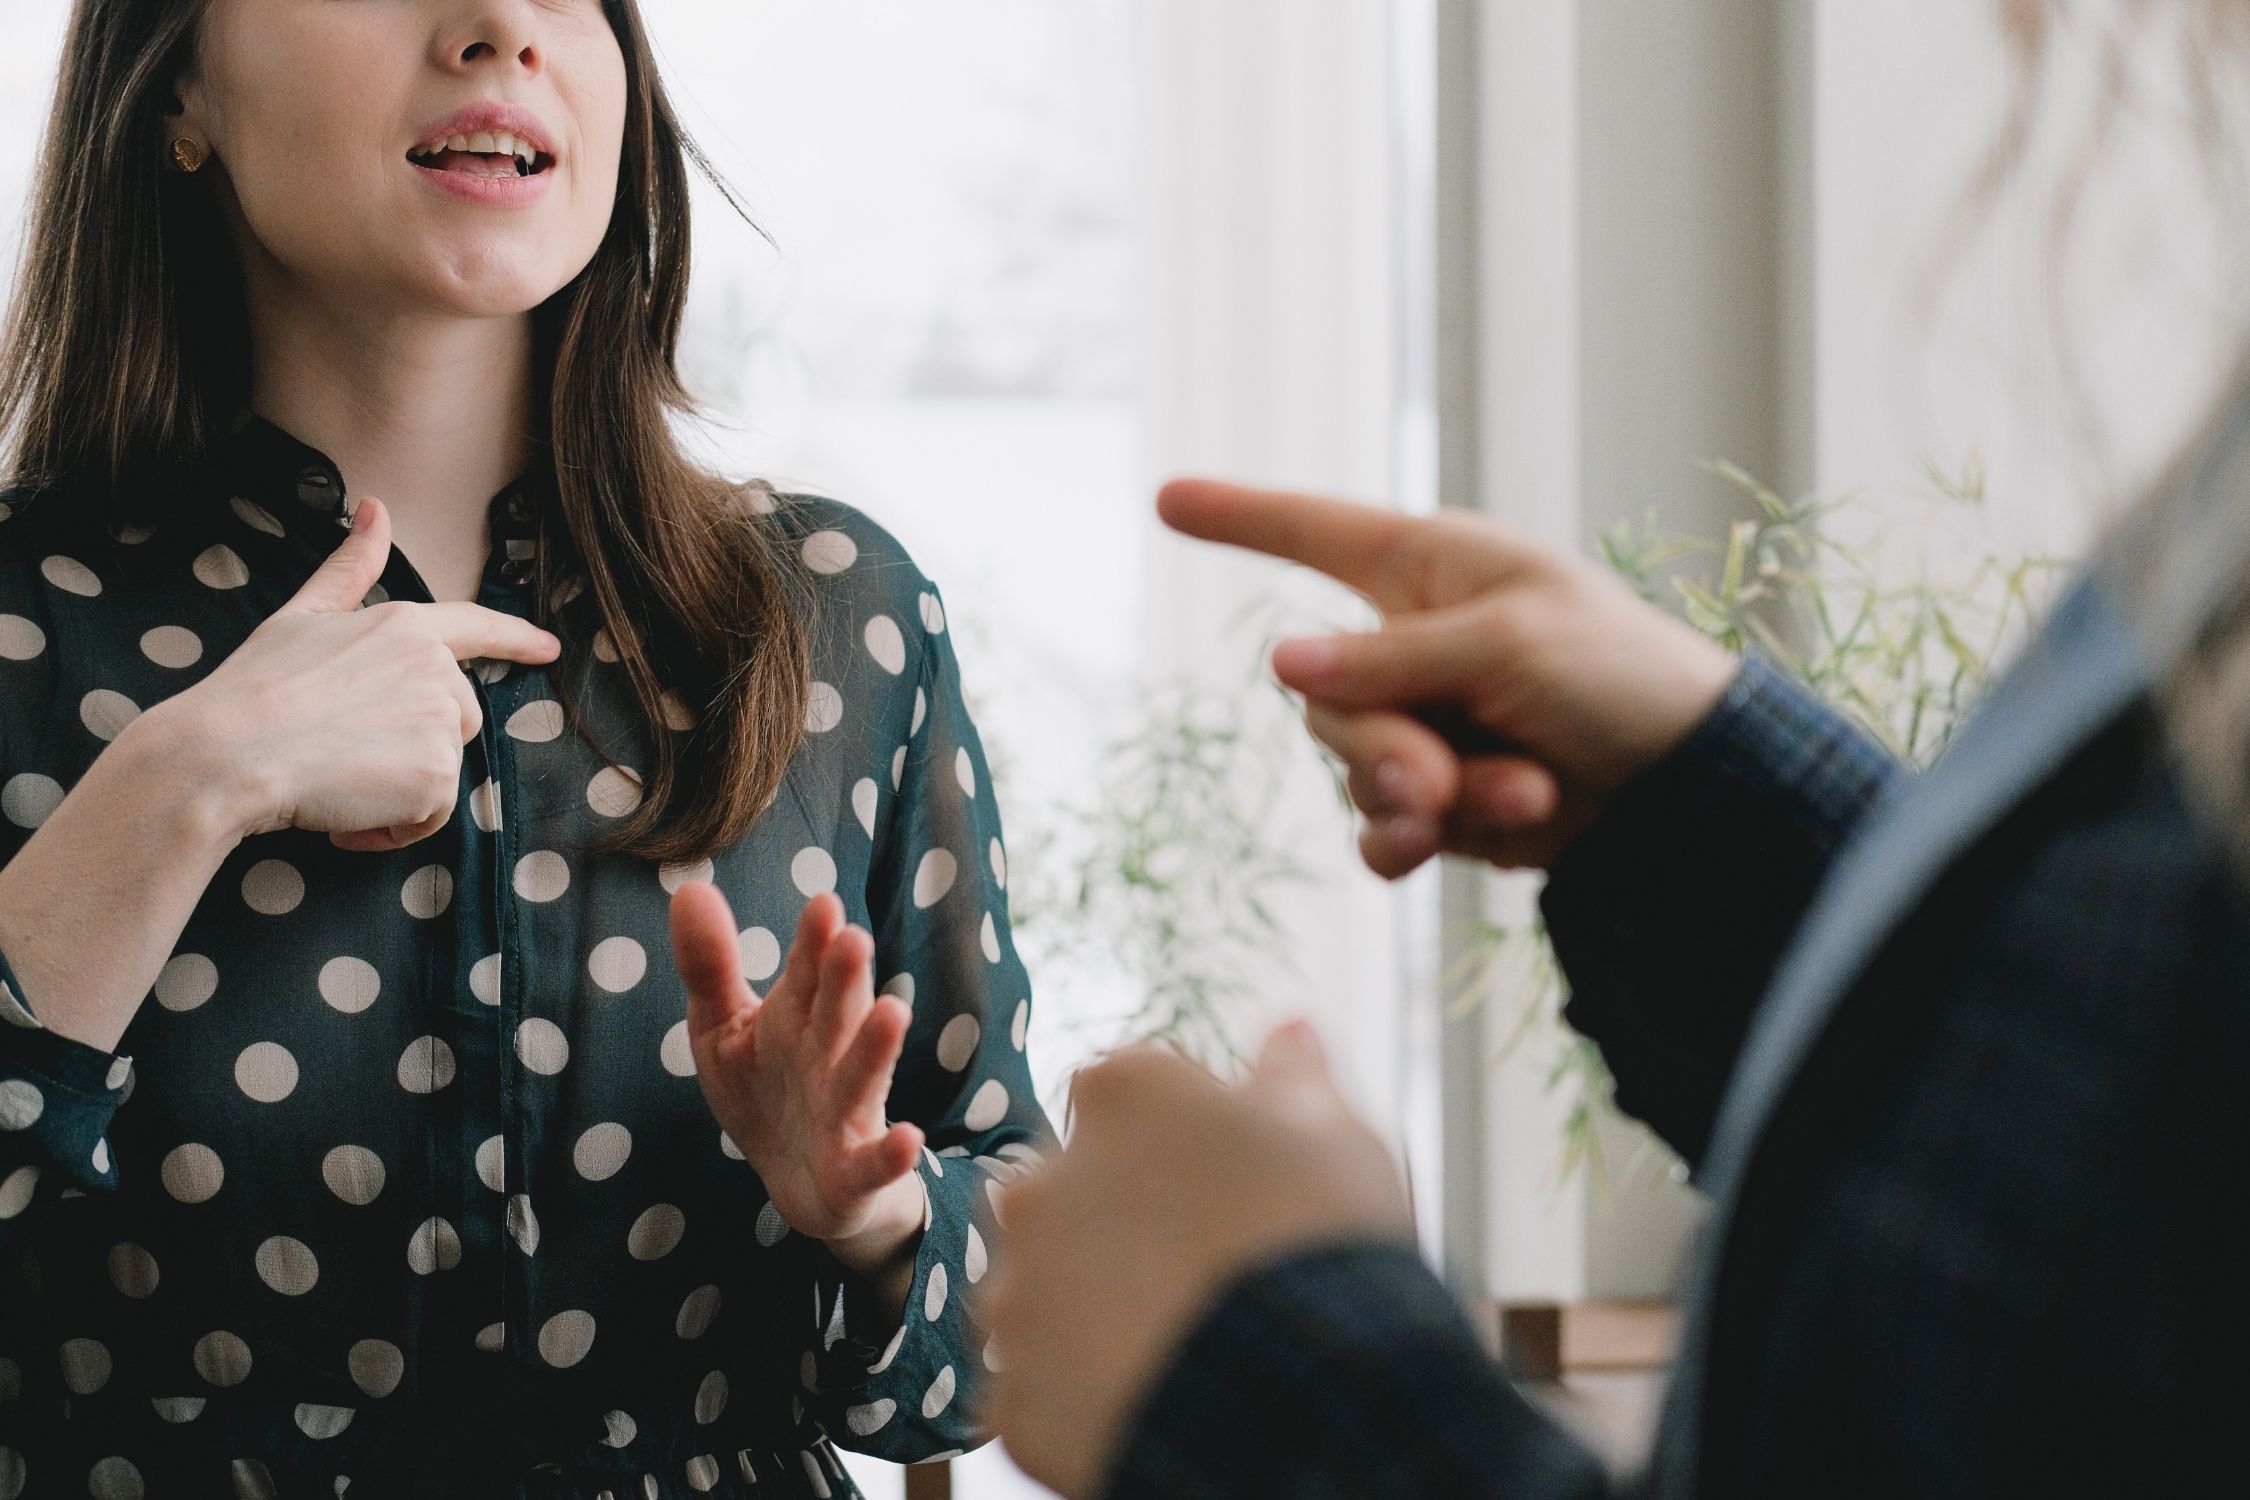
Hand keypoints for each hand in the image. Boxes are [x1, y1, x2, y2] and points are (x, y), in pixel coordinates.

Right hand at [175, 495, 562, 850]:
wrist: (226, 753)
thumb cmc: (254, 688)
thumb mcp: (302, 616)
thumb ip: (350, 569)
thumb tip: (376, 507)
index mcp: (406, 626)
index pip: (477, 627)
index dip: (516, 638)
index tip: (549, 650)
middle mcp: (435, 669)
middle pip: (456, 716)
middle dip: (412, 741)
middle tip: (343, 750)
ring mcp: (440, 721)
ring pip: (442, 767)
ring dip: (399, 788)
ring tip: (339, 782)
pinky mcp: (436, 774)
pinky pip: (430, 815)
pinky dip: (394, 827)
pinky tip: (347, 816)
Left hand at [671, 883, 927, 1275]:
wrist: (802, 1183)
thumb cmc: (765, 1089)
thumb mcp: (723, 1027)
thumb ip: (710, 965)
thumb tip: (690, 888)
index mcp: (797, 1017)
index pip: (806, 973)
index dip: (813, 942)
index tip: (822, 904)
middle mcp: (828, 1057)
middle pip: (837, 1014)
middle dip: (845, 980)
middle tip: (852, 938)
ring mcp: (846, 1113)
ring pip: (861, 1078)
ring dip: (877, 1049)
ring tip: (894, 1011)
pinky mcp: (855, 1170)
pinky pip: (874, 1163)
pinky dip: (892, 1155)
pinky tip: (908, 1139)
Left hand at [980, 1022, 1412, 1498]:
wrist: (1302, 1397)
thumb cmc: (1322, 1242)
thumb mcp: (1333, 1133)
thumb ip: (1295, 1076)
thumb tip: (1289, 1030)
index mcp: (1118, 1094)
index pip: (1128, 1095)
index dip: (1183, 1141)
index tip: (1233, 1182)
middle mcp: (1040, 1181)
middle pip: (1071, 1191)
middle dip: (1122, 1223)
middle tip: (1206, 1272)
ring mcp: (1018, 1293)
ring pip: (1046, 1293)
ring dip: (1092, 1311)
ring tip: (1181, 1348)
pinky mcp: (1013, 1398)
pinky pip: (1043, 1393)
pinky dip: (1085, 1402)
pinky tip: (1154, 1404)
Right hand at [1157, 478, 1735, 875]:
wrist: (1688, 786)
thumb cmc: (1618, 673)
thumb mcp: (1506, 644)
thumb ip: (1390, 659)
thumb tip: (1281, 663)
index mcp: (1428, 568)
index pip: (1313, 532)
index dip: (1240, 517)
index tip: (1168, 497)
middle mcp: (1409, 642)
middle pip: (1323, 696)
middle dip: (1382, 746)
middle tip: (1442, 780)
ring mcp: (1421, 723)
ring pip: (1351, 769)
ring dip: (1423, 796)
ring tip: (1517, 795)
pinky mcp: (1439, 800)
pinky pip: (1376, 827)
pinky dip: (1412, 842)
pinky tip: (1458, 843)